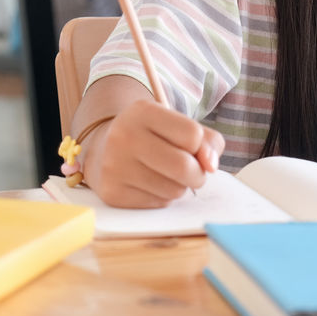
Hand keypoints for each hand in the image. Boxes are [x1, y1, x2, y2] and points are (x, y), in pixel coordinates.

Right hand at [82, 99, 224, 207]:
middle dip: (197, 174)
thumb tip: (210, 166)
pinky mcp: (112, 193)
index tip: (189, 145)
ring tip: (165, 174)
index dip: (199, 145)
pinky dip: (162, 197)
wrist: (106, 150)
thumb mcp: (178, 126)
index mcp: (142, 111)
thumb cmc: (154, 137)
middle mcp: (123, 136)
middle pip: (184, 167)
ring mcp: (114, 166)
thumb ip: (207, 141)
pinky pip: (158, 204)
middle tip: (190, 170)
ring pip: (174, 190)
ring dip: (179, 186)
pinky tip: (149, 184)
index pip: (193, 135)